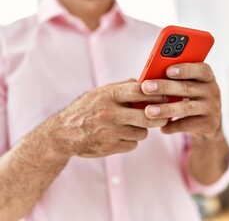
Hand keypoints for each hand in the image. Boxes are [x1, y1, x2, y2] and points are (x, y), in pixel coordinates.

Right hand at [44, 79, 167, 157]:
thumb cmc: (85, 109)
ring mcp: (109, 131)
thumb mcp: (100, 92)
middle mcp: (110, 112)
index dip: (157, 94)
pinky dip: (130, 141)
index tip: (166, 96)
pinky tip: (120, 136)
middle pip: (148, 116)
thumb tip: (145, 82)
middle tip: (163, 117)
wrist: (62, 133)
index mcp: (109, 95)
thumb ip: (122, 87)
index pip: (141, 91)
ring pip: (142, 132)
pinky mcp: (109, 147)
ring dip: (141, 130)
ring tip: (131, 126)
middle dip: (159, 117)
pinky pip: (132, 145)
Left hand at [141, 63, 221, 140]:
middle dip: (165, 87)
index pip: (200, 69)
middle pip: (188, 87)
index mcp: (207, 76)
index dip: (185, 69)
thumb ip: (174, 80)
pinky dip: (173, 126)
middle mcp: (212, 90)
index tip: (167, 70)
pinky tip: (161, 128)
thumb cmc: (190, 97)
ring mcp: (212, 108)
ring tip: (149, 111)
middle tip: (146, 87)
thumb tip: (149, 79)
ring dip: (166, 109)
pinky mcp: (209, 124)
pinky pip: (188, 125)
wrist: (208, 123)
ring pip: (187, 108)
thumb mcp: (187, 85)